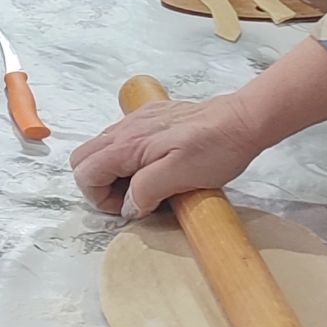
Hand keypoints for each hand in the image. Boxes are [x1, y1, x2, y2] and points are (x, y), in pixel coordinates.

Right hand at [69, 91, 264, 216]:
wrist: (243, 121)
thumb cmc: (216, 149)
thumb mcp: (179, 177)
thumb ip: (144, 191)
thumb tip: (128, 206)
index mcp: (127, 144)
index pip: (85, 172)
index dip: (99, 198)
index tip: (129, 207)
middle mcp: (126, 129)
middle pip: (84, 158)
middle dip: (98, 185)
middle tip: (131, 199)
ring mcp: (137, 121)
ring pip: (102, 150)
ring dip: (114, 173)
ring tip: (147, 187)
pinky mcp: (152, 119)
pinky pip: (123, 141)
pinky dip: (128, 160)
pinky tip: (156, 168)